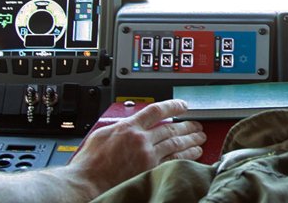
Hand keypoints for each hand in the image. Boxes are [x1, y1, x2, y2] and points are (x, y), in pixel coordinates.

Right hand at [65, 99, 205, 194]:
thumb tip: (132, 122)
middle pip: (171, 128)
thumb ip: (121, 126)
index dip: (173, 105)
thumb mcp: (102, 134)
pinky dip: (186, 156)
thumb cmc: (90, 163)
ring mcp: (147, 156)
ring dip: (190, 140)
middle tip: (197, 124)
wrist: (87, 183)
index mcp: (128, 127)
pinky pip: (174, 161)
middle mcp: (141, 140)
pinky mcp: (150, 171)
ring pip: (176, 144)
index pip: (156, 110)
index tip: (183, 105)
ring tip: (200, 138)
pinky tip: (194, 154)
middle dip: (187, 125)